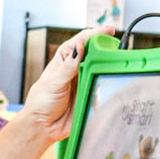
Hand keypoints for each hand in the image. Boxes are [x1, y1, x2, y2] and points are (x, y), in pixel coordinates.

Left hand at [23, 26, 115, 142]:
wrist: (43, 127)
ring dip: (108, 67)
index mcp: (64, 59)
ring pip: (101, 69)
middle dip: (106, 49)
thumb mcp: (54, 82)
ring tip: (116, 63)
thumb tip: (79, 47)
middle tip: (117, 48)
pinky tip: (111, 82)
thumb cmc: (41, 102)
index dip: (95, 34)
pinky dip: (107, 84)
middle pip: (95, 53)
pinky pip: (102, 87)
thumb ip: (68, 67)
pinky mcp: (90, 95)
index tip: (109, 31)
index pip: (81, 41)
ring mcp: (84, 81)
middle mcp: (75, 68)